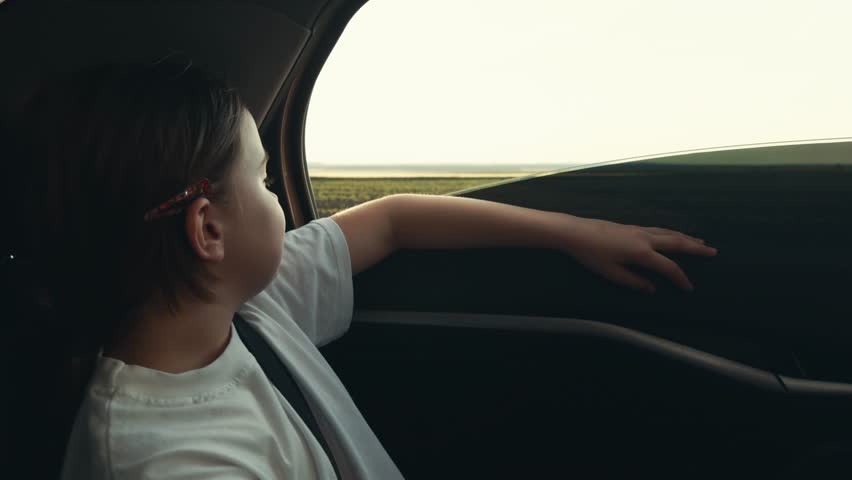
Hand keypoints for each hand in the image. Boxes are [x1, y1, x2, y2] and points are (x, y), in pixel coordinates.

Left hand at [563, 217, 716, 292]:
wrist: (575, 232)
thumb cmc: (591, 255)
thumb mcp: (611, 273)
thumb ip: (633, 282)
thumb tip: (652, 289)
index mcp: (641, 252)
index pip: (668, 266)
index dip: (680, 278)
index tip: (689, 288)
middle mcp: (644, 238)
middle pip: (676, 242)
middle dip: (695, 248)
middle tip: (713, 252)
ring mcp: (638, 230)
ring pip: (668, 233)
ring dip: (686, 237)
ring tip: (700, 241)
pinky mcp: (631, 226)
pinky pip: (659, 229)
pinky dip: (671, 232)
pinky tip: (672, 234)